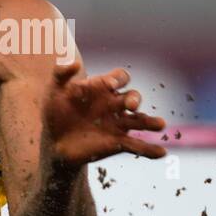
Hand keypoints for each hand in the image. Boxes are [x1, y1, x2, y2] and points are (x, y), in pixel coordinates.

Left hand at [42, 63, 166, 166]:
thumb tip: (74, 62)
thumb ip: (61, 74)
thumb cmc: (55, 112)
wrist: (53, 141)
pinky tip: (161, 153)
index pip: (119, 78)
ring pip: (140, 120)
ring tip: (160, 125)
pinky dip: (149, 149)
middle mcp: (115, 104)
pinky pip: (137, 145)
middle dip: (134, 99)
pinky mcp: (117, 142)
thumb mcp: (54, 92)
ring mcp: (118, 124)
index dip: (117, 79)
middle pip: (132, 97)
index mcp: (103, 88)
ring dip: (151, 122)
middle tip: (132, 105)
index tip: (110, 84)